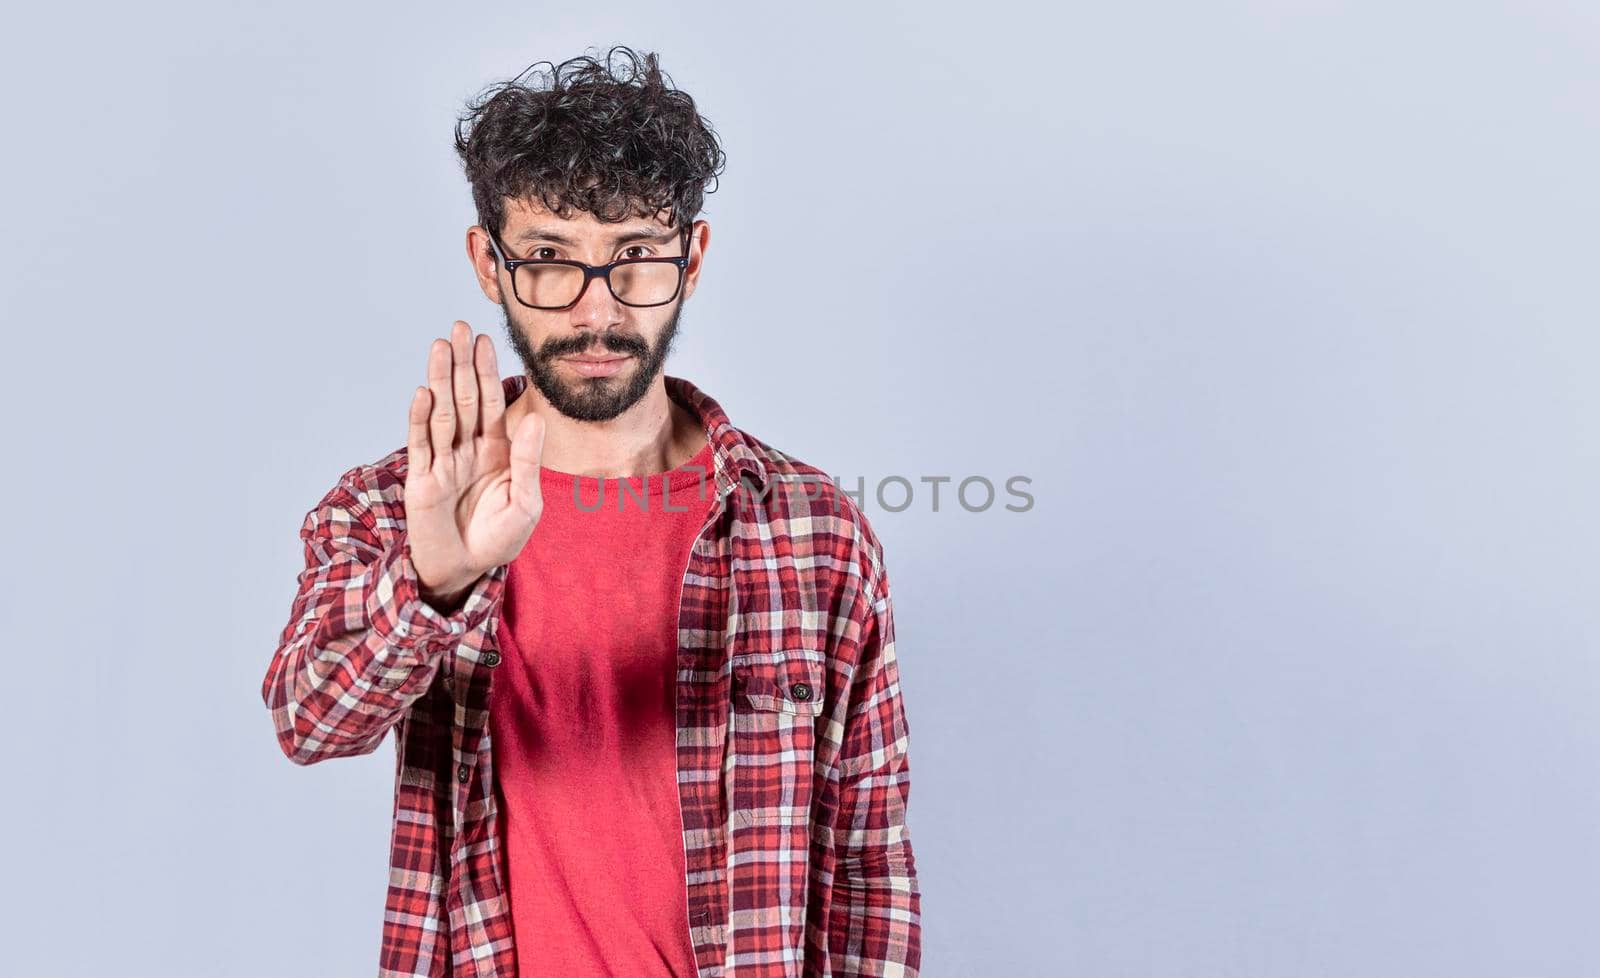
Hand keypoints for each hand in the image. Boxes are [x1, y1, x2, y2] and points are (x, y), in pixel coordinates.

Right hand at [405, 320, 545, 606]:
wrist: (467, 571)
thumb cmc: (499, 540)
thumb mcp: (526, 502)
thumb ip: (528, 460)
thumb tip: (534, 418)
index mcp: (496, 451)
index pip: (491, 403)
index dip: (487, 372)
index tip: (484, 341)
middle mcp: (467, 450)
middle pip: (464, 398)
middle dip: (462, 363)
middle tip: (458, 327)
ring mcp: (442, 462)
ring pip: (441, 413)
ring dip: (440, 380)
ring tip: (440, 348)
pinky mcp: (422, 481)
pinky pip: (421, 444)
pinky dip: (420, 418)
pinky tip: (423, 392)